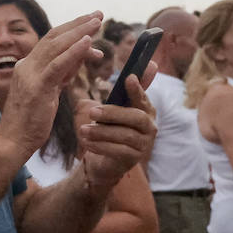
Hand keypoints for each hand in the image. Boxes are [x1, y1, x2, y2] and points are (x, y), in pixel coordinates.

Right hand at [0, 12, 103, 160]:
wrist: (13, 141)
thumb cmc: (30, 122)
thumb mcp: (48, 93)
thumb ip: (60, 75)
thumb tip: (77, 60)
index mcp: (27, 66)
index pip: (51, 41)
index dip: (71, 29)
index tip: (90, 23)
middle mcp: (26, 65)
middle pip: (54, 37)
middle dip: (78, 24)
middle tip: (98, 14)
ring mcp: (30, 75)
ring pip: (57, 46)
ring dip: (79, 32)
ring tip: (97, 23)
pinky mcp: (37, 87)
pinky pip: (58, 65)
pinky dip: (74, 51)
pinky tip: (88, 42)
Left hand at [78, 73, 157, 194]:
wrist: (107, 161)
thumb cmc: (111, 130)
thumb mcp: (114, 111)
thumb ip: (122, 93)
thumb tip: (134, 71)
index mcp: (146, 111)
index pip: (143, 98)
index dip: (137, 89)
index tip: (129, 78)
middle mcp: (150, 127)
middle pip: (136, 118)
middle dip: (113, 113)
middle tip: (91, 112)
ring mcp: (144, 144)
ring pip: (125, 135)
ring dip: (102, 132)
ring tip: (83, 130)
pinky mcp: (134, 159)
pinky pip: (118, 151)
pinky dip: (100, 146)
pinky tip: (86, 143)